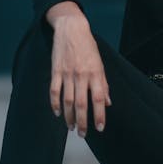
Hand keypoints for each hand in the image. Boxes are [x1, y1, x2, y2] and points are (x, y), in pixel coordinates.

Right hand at [47, 7, 110, 135]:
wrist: (72, 29)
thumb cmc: (88, 47)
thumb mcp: (100, 64)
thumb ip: (103, 84)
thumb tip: (107, 103)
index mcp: (95, 73)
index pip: (98, 98)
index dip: (99, 115)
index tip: (100, 128)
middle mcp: (81, 75)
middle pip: (81, 103)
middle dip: (82, 122)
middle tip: (83, 134)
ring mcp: (67, 73)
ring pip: (67, 101)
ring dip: (69, 117)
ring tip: (71, 127)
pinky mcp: (56, 70)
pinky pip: (54, 91)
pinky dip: (55, 104)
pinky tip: (57, 113)